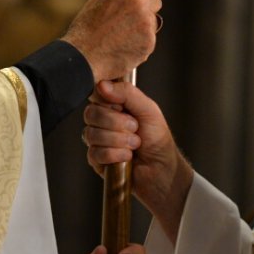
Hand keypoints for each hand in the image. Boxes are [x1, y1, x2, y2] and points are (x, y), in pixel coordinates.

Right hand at [62, 0, 160, 82]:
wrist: (84, 59)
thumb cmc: (86, 30)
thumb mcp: (97, 0)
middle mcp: (138, 2)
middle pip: (155, 0)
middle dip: (145, 8)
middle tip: (126, 19)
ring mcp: (146, 23)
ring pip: (153, 21)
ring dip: (142, 26)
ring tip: (120, 36)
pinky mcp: (150, 42)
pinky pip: (150, 38)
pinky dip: (141, 42)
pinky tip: (124, 46)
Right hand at [84, 80, 192, 241]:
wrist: (162, 169)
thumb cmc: (157, 139)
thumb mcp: (148, 109)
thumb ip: (127, 93)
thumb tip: (102, 84)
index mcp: (113, 106)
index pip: (96, 95)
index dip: (109, 102)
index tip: (124, 108)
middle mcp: (102, 121)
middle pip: (91, 114)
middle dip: (117, 123)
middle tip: (135, 128)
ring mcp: (97, 141)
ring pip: (92, 134)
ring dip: (119, 140)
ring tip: (135, 145)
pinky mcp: (96, 160)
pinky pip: (95, 152)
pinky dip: (115, 154)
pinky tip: (127, 157)